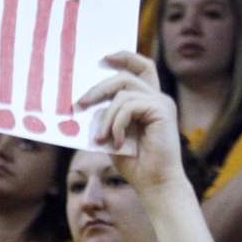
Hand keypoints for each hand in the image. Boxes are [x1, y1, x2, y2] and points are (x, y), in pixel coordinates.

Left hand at [76, 52, 183, 194]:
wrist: (154, 184)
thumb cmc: (134, 162)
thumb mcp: (111, 134)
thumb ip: (104, 116)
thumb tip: (86, 102)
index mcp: (148, 101)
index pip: (141, 67)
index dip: (124, 57)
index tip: (103, 58)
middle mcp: (157, 98)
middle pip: (126, 75)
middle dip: (99, 87)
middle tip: (80, 103)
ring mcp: (162, 103)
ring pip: (122, 92)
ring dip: (106, 117)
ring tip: (101, 138)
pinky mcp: (162, 111)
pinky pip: (128, 106)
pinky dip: (116, 124)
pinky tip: (116, 143)